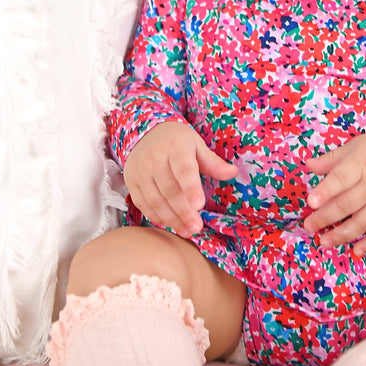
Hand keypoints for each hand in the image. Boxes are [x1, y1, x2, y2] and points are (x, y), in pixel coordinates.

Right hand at [124, 122, 238, 236]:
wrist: (145, 134)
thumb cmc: (177, 142)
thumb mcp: (197, 145)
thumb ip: (213, 163)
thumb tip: (233, 173)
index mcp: (176, 147)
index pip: (183, 169)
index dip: (191, 188)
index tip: (199, 205)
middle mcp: (155, 159)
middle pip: (170, 190)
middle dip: (184, 212)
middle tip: (197, 227)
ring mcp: (141, 171)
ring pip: (155, 200)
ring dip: (171, 218)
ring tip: (187, 231)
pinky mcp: (131, 182)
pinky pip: (143, 204)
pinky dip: (156, 216)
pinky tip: (170, 224)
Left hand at [303, 132, 365, 256]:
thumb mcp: (352, 148)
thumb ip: (330, 160)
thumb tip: (309, 164)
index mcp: (360, 165)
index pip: (341, 179)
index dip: (325, 191)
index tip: (310, 202)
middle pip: (347, 204)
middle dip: (326, 217)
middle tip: (309, 226)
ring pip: (362, 222)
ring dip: (342, 235)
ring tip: (324, 242)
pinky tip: (356, 252)